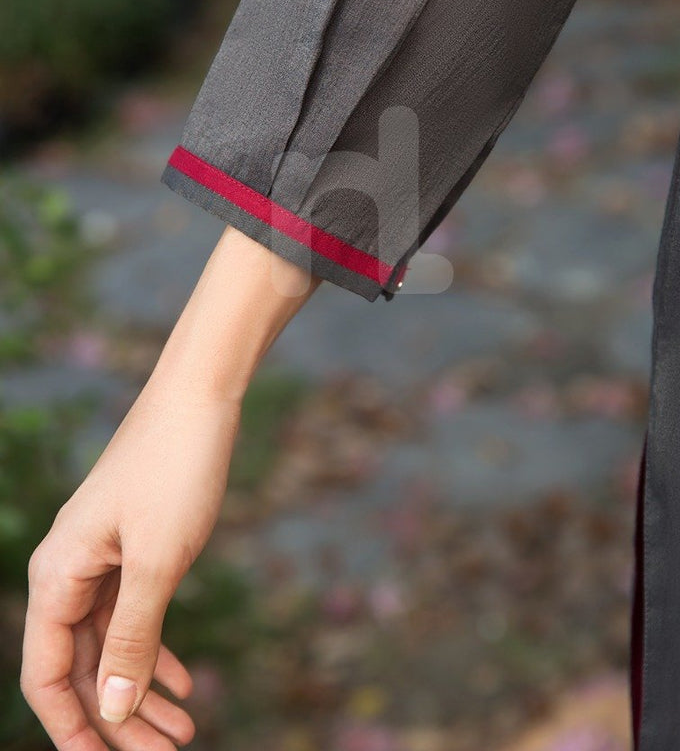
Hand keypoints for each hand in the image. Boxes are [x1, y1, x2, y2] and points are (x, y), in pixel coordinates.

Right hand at [20, 377, 240, 749]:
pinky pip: (133, 611)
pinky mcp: (132, 544)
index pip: (45, 674)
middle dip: (119, 715)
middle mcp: (69, 570)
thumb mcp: (158, 563)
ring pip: (111, 643)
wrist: (201, 395)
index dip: (71, 728)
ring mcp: (101, 556)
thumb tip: (109, 710)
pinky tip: (183, 678)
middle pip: (81, 665)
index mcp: (57, 575)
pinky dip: (156, 647)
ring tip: (185, 728)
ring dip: (143, 687)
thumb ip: (132, 639)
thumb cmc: (175, 469)